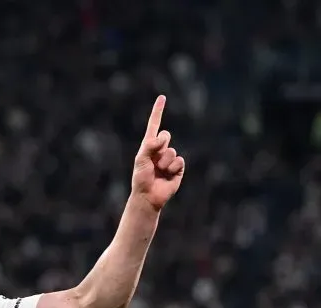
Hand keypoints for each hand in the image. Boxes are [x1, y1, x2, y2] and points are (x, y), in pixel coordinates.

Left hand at [131, 95, 184, 210]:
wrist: (148, 196)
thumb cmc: (141, 178)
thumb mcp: (141, 159)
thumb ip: (150, 146)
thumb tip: (162, 136)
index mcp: (149, 145)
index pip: (154, 125)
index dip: (158, 111)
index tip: (162, 98)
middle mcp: (160, 150)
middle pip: (166, 135)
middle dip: (160, 145)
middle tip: (154, 159)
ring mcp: (169, 159)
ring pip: (172, 151)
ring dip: (164, 161)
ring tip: (159, 171)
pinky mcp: (178, 168)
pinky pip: (179, 161)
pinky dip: (173, 168)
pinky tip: (167, 175)